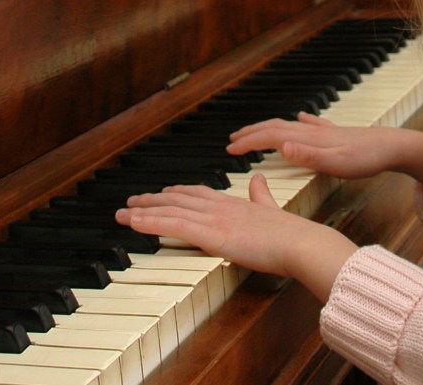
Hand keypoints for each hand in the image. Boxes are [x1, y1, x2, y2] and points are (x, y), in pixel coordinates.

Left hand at [115, 174, 354, 302]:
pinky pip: (173, 226)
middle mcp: (221, 206)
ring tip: (122, 212)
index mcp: (235, 202)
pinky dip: (151, 222)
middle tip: (131, 201)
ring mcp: (215, 218)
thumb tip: (258, 179)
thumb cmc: (290, 234)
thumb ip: (261, 195)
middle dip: (153, 200)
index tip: (162, 192)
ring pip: (171, 210)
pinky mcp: (211, 234)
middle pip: (179, 199)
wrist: (299, 242)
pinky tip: (134, 222)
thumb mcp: (272, 209)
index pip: (199, 193)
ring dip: (143, 210)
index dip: (177, 192)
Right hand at [228, 113, 422, 187]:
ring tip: (256, 132)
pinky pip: (312, 124)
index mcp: (309, 139)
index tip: (229, 148)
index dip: (249, 141)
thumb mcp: (337, 163)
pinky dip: (300, 121)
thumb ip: (308, 156)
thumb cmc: (367, 159)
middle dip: (252, 132)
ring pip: (290, 125)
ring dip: (270, 128)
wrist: (394, 146)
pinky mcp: (336, 133)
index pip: (271, 136)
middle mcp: (313, 131)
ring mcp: (325, 131)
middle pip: (276, 128)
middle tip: (232, 140)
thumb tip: (280, 148)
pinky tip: (302, 117)